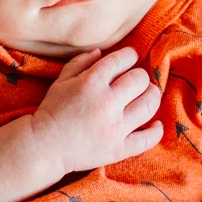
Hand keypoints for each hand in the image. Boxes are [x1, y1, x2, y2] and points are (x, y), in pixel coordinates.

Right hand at [30, 46, 162, 176]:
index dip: (130, 55)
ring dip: (152, 96)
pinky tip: (156, 124)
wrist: (45, 146)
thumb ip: (81, 62)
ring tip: (147, 95)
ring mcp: (115, 128)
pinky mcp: (119, 149)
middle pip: (140, 80)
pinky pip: (147, 139)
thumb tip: (101, 51)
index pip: (121, 60)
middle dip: (140, 76)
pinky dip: (156, 131)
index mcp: (91, 83)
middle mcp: (106, 103)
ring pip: (149, 105)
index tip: (130, 58)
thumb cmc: (52, 111)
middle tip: (136, 79)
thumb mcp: (61, 81)